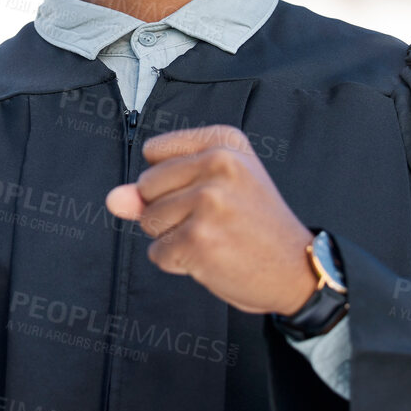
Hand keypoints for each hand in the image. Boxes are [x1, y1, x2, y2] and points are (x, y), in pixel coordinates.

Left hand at [106, 125, 316, 315]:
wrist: (296, 268)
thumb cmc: (255, 226)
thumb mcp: (214, 189)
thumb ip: (157, 188)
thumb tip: (114, 199)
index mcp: (225, 141)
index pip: (153, 152)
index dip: (170, 181)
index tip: (208, 191)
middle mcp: (219, 163)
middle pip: (146, 186)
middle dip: (167, 210)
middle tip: (213, 219)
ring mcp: (208, 201)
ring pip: (148, 221)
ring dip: (172, 238)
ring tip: (215, 237)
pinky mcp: (198, 239)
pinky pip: (157, 252)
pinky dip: (178, 262)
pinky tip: (213, 257)